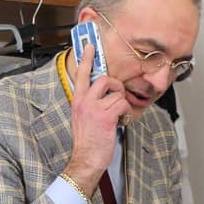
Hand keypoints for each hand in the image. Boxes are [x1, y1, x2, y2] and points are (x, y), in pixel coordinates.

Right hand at [66, 40, 128, 193]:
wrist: (85, 159)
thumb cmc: (87, 142)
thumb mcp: (82, 118)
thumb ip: (90, 104)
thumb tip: (106, 95)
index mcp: (77, 100)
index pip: (82, 74)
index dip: (87, 58)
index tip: (89, 44)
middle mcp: (84, 102)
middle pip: (105, 79)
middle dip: (116, 86)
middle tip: (116, 97)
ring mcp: (94, 109)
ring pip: (117, 93)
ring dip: (121, 104)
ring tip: (117, 116)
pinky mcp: (105, 117)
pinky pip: (122, 104)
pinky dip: (126, 113)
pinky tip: (121, 121)